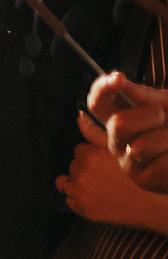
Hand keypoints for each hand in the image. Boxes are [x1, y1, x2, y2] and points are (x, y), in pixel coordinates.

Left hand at [60, 110, 167, 231]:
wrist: (151, 203)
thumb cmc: (142, 174)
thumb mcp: (122, 149)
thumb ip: (96, 132)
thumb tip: (79, 116)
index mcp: (91, 155)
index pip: (79, 150)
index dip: (92, 155)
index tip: (104, 162)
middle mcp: (82, 172)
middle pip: (73, 165)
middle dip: (84, 168)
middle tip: (106, 176)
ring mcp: (80, 192)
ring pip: (66, 182)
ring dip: (77, 183)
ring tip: (100, 187)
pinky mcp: (81, 208)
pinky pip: (69, 200)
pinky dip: (78, 199)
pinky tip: (97, 198)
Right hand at [89, 71, 167, 191]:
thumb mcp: (167, 104)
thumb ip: (144, 95)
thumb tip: (118, 79)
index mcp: (121, 117)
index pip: (98, 103)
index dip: (102, 89)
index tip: (118, 78)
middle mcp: (118, 140)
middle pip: (118, 123)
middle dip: (150, 116)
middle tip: (164, 117)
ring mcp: (128, 161)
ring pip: (141, 147)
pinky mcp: (143, 180)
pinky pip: (161, 165)